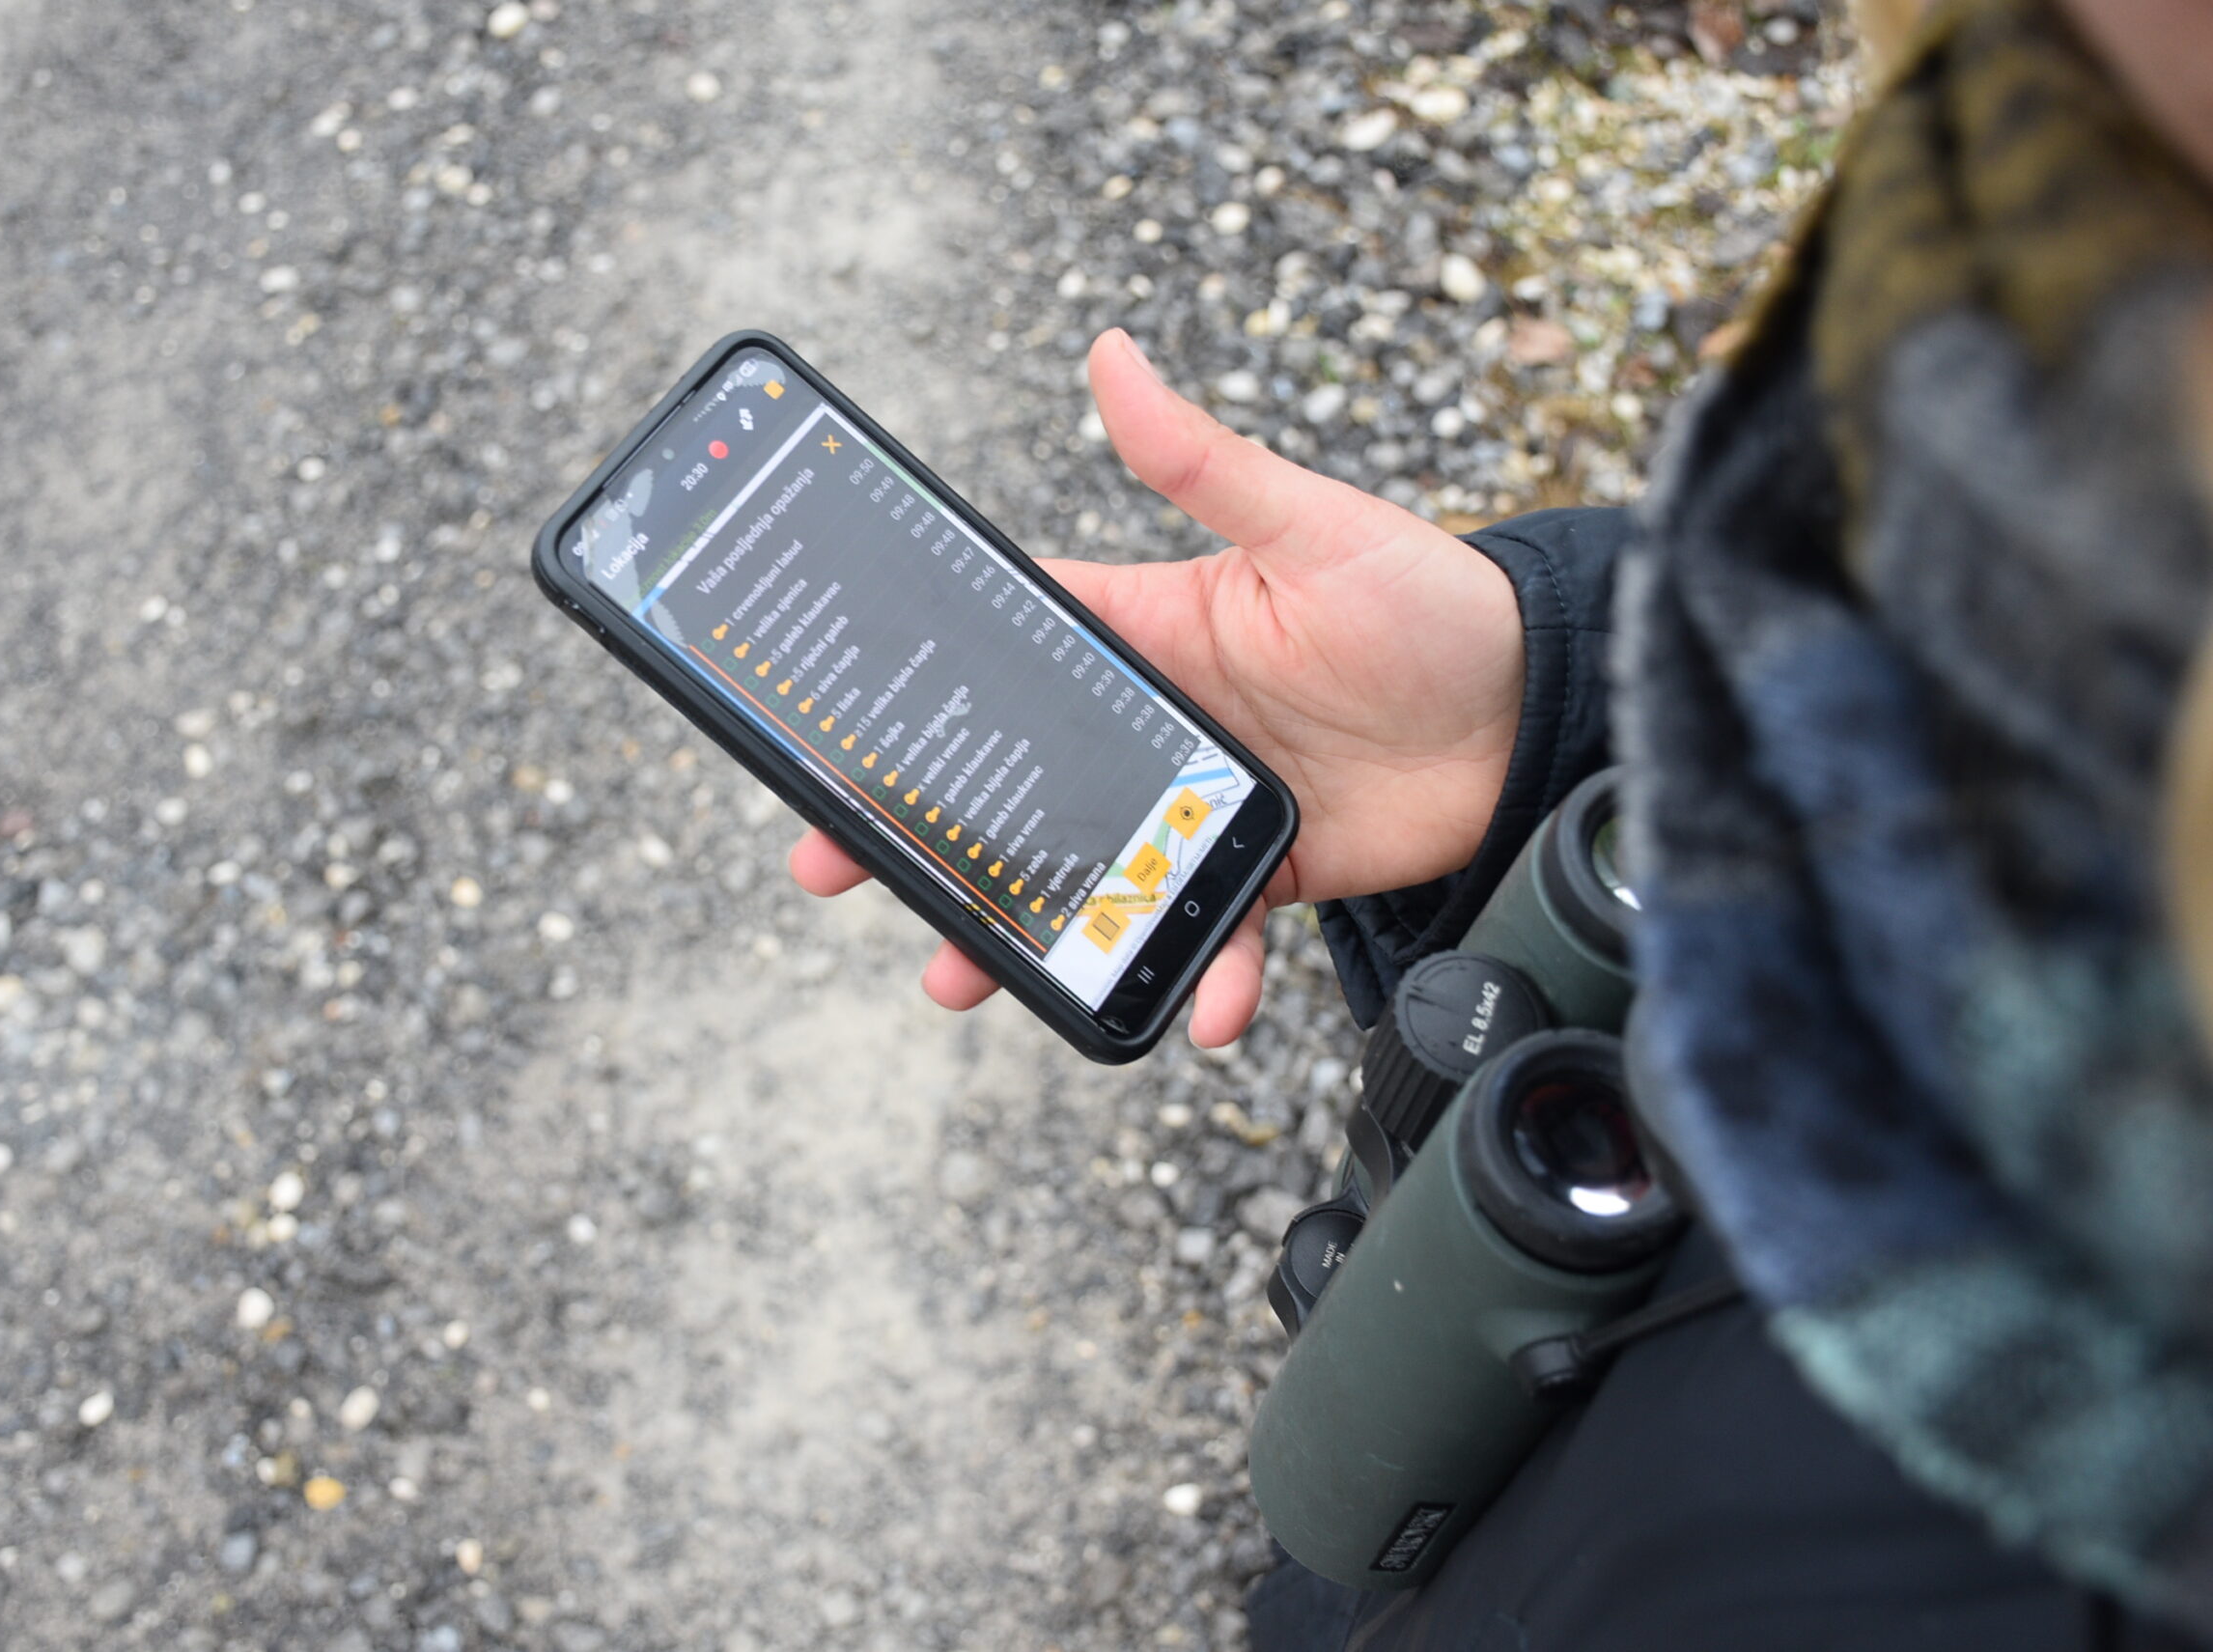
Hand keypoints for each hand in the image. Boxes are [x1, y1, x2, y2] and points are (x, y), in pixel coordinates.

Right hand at [791, 328, 1525, 1045]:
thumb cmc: (1429, 598)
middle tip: (837, 865)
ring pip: (1092, 871)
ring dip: (1027, 926)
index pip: (1009, 652)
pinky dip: (1198, 976)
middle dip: (928, 826)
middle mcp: (1161, 721)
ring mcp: (1204, 803)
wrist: (1536, 711)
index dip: (918, 686)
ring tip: (962, 976)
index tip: (835, 727)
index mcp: (1150, 630)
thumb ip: (1202, 459)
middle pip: (1020, 778)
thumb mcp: (1311, 524)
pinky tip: (1191, 1014)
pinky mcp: (1263, 869)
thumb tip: (1111, 352)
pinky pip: (1209, 932)